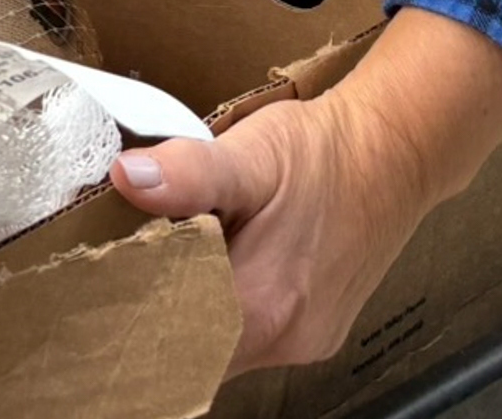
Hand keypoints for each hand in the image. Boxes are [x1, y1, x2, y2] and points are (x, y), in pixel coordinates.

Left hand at [110, 9, 501, 375]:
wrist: (398, 151)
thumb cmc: (326, 152)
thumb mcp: (252, 153)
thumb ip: (189, 173)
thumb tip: (128, 177)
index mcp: (263, 307)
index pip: (173, 342)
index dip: (132, 317)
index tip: (103, 285)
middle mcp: (286, 340)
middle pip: (195, 348)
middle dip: (157, 312)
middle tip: (125, 266)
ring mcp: (305, 340)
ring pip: (222, 343)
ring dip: (192, 308)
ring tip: (168, 258)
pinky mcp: (316, 330)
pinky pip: (251, 334)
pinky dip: (224, 306)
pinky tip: (214, 264)